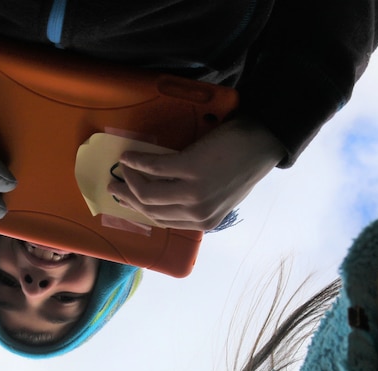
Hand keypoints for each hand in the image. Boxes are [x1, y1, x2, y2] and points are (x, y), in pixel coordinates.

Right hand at [107, 117, 285, 230]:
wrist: (263, 143)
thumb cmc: (244, 165)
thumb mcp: (223, 195)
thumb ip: (199, 203)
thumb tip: (170, 198)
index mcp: (205, 222)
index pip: (162, 221)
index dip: (140, 211)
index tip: (128, 201)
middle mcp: (197, 212)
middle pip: (150, 209)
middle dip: (128, 199)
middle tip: (114, 188)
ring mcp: (193, 191)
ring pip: (148, 193)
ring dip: (129, 180)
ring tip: (120, 169)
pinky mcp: (190, 168)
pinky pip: (154, 166)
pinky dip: (138, 161)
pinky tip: (128, 155)